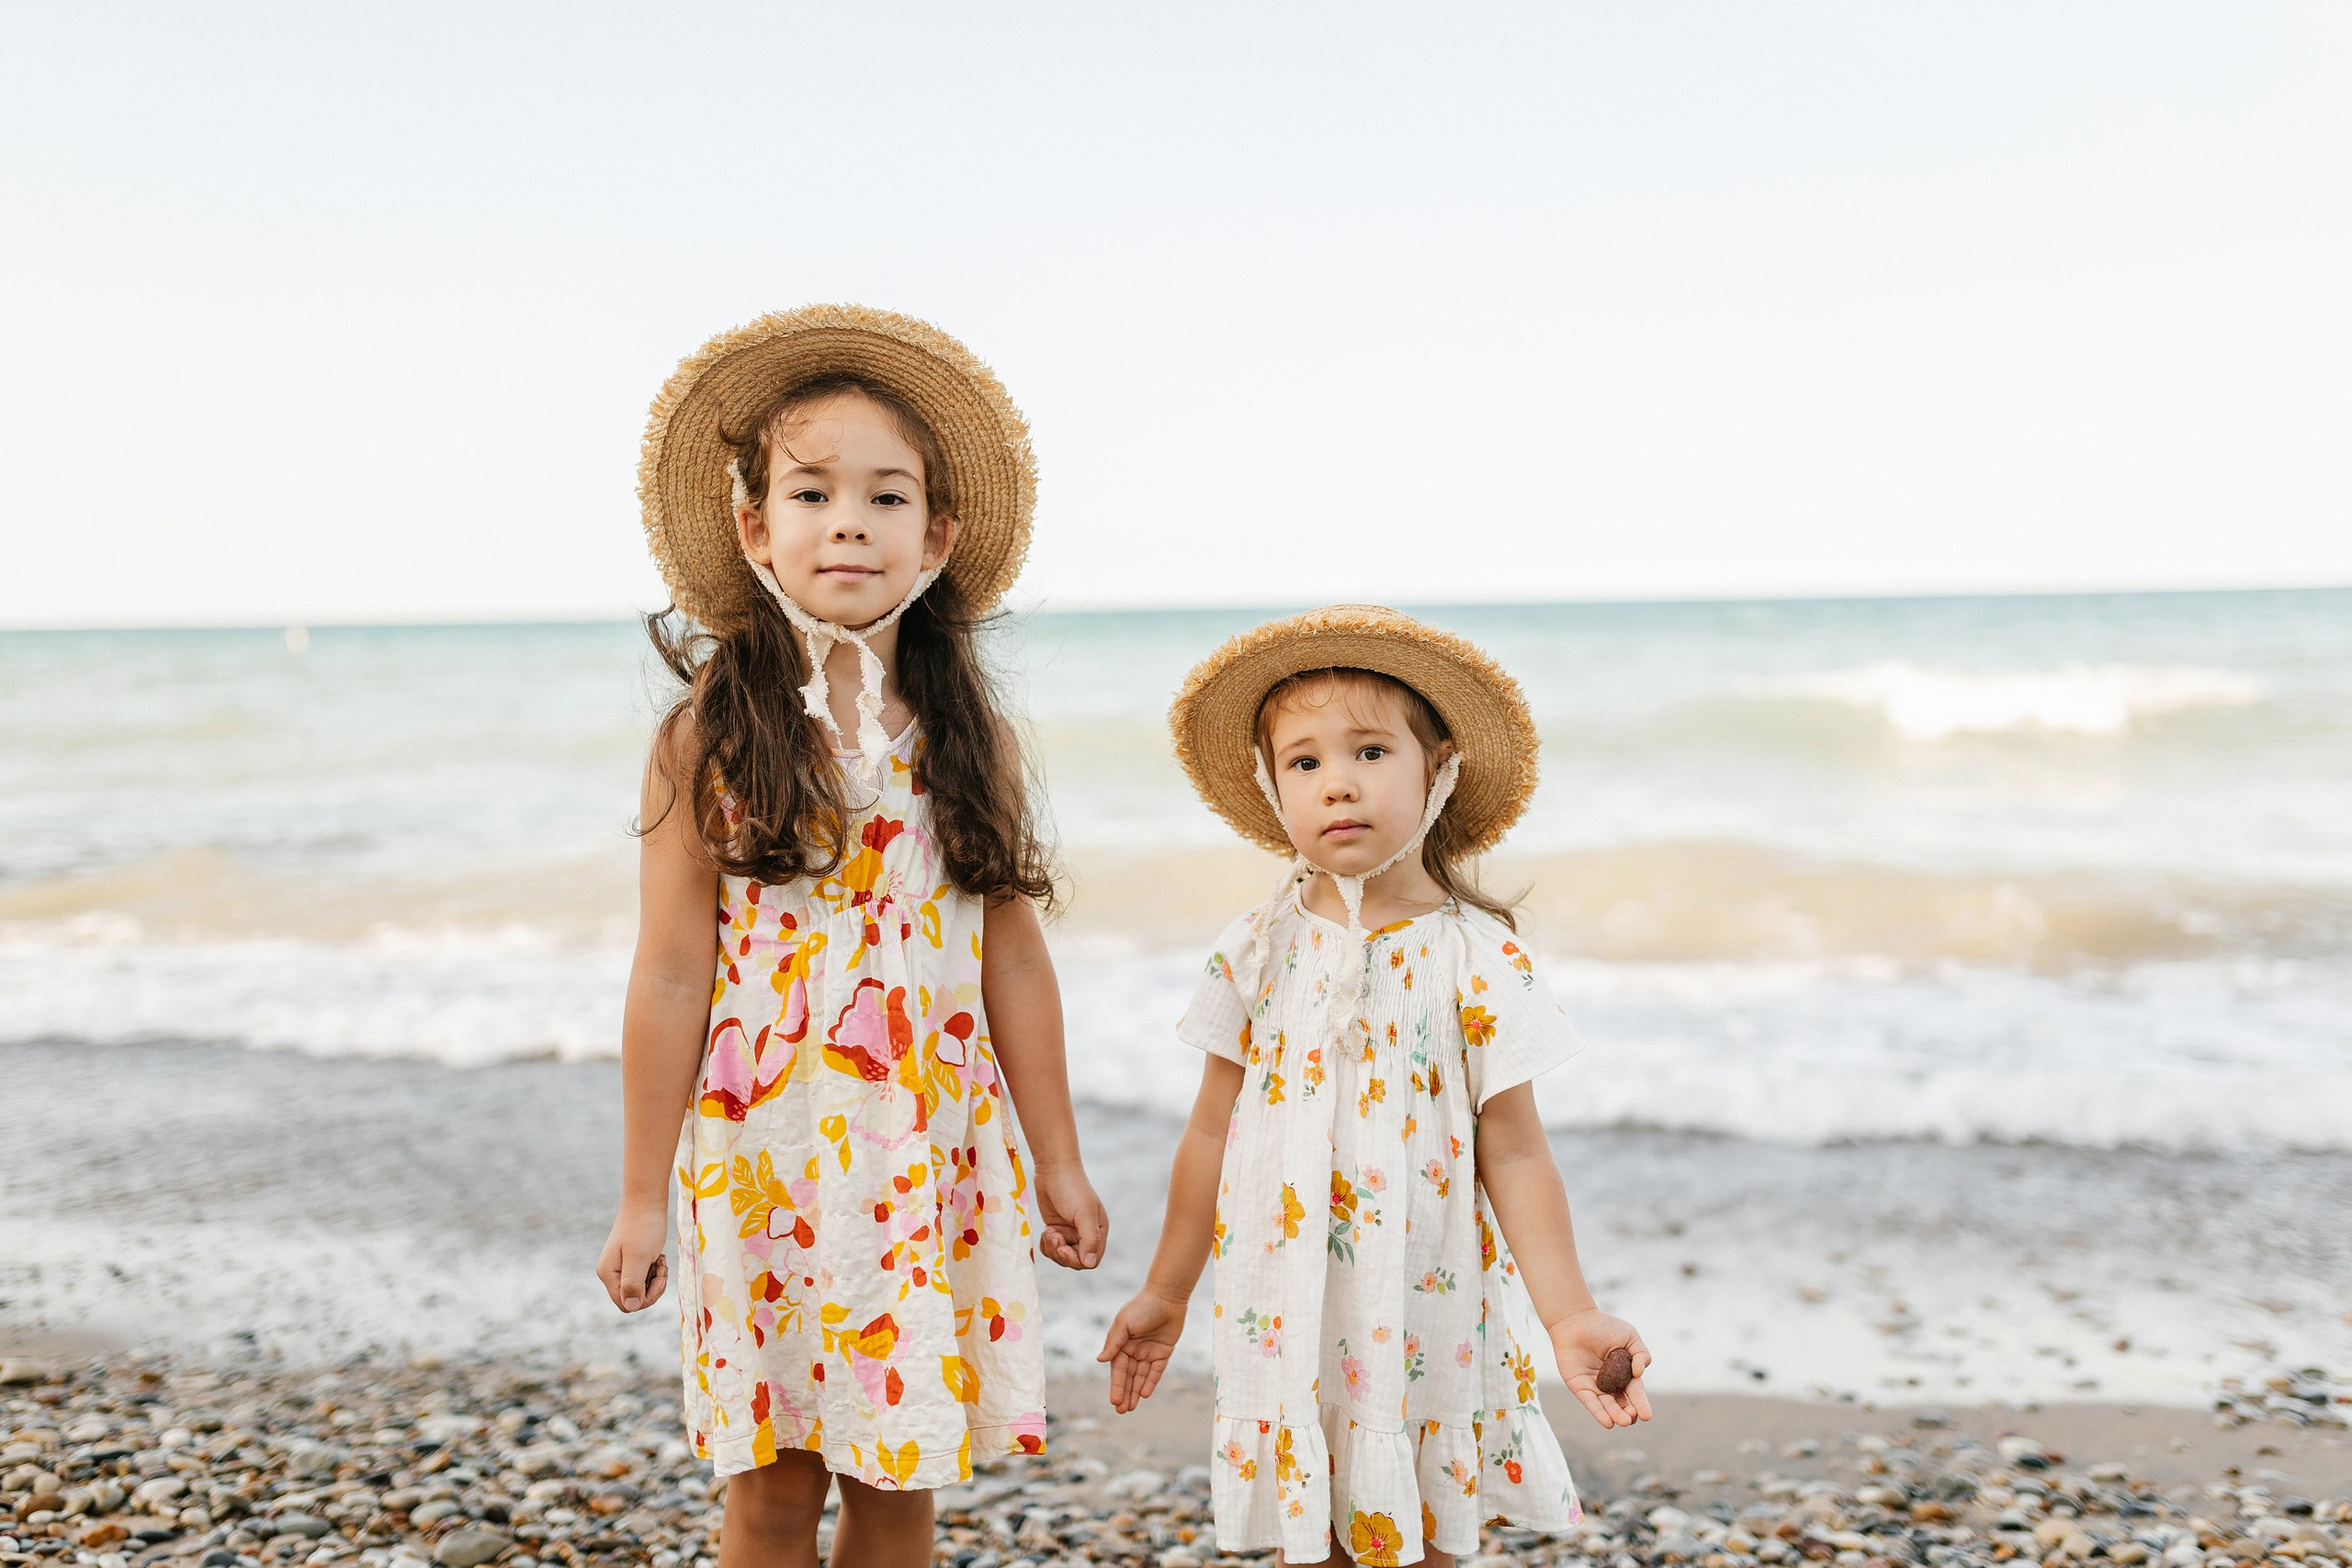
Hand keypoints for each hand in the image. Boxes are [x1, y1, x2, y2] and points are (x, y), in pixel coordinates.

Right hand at [596, 1203, 670, 1312]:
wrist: (647, 1201)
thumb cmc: (644, 1227)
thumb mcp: (639, 1257)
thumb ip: (633, 1283)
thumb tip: (631, 1307)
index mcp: (608, 1274)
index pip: (626, 1304)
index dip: (646, 1297)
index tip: (659, 1277)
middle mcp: (611, 1274)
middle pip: (634, 1299)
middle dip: (652, 1288)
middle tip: (661, 1266)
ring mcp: (621, 1268)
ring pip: (641, 1289)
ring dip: (655, 1279)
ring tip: (660, 1259)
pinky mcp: (631, 1262)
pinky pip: (644, 1279)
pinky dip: (654, 1272)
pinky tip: (658, 1257)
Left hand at [1033, 1163, 1108, 1270]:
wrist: (1053, 1170)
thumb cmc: (1072, 1189)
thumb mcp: (1084, 1214)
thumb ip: (1090, 1239)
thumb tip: (1089, 1263)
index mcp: (1098, 1232)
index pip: (1091, 1260)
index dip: (1076, 1260)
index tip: (1063, 1247)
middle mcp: (1086, 1234)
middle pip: (1075, 1262)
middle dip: (1061, 1253)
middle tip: (1053, 1235)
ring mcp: (1070, 1232)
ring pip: (1062, 1257)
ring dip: (1052, 1248)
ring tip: (1049, 1231)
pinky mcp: (1056, 1229)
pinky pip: (1051, 1249)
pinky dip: (1046, 1245)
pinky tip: (1046, 1230)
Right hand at [1098, 1286, 1186, 1413]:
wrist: (1166, 1296)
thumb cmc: (1141, 1307)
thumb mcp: (1124, 1324)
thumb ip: (1113, 1343)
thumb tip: (1100, 1360)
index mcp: (1121, 1344)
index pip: (1117, 1369)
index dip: (1116, 1386)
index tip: (1114, 1401)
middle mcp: (1133, 1350)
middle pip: (1128, 1376)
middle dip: (1124, 1393)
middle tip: (1121, 1411)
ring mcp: (1148, 1352)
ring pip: (1141, 1377)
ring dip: (1136, 1392)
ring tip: (1130, 1408)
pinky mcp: (1163, 1352)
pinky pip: (1156, 1371)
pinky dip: (1150, 1382)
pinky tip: (1145, 1394)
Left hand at [1547, 1307, 1653, 1428]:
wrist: (1576, 1319)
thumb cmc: (1604, 1326)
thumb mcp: (1630, 1337)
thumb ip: (1641, 1354)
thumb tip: (1639, 1374)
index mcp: (1625, 1374)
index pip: (1635, 1392)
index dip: (1641, 1403)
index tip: (1647, 1416)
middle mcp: (1611, 1383)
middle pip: (1621, 1403)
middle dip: (1628, 1413)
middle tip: (1634, 1417)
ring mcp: (1595, 1386)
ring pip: (1607, 1405)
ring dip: (1615, 1415)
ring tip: (1624, 1422)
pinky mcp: (1579, 1386)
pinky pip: (1590, 1402)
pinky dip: (1598, 1412)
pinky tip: (1608, 1422)